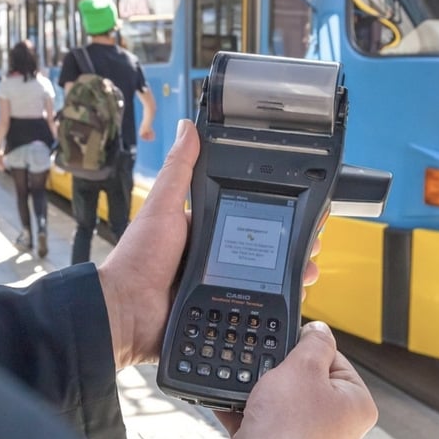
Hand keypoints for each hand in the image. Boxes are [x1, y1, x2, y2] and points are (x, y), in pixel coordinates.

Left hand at [98, 119, 323, 368]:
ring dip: (289, 272)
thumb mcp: (163, 207)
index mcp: (200, 229)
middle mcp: (212, 256)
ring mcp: (218, 284)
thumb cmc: (139, 258)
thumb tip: (187, 127)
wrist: (127, 311)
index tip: (297, 209)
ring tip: (308, 269)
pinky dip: (273, 301)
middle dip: (289, 244)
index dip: (273, 212)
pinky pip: (253, 304)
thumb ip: (178, 169)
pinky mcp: (219, 310)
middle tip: (312, 242)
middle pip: (261, 247)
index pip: (245, 215)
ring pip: (264, 276)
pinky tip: (292, 298)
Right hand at [223, 321, 377, 438]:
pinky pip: (260, 417)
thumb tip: (318, 328)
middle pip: (302, 376)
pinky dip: (244, 408)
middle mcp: (334, 421)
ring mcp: (305, 434)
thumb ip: (313, 342)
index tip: (288, 345)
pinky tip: (230, 401)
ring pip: (278, 397)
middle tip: (267, 371)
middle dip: (278, 370)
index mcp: (354, 402)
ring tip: (249, 390)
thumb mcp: (304, 369)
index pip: (332, 357)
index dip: (306, 347)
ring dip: (257, 389)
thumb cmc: (291, 432)